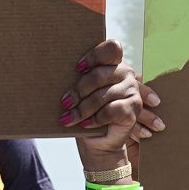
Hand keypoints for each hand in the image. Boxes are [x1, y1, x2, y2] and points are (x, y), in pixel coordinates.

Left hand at [64, 40, 159, 162]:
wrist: (98, 141)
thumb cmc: (85, 112)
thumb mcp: (80, 93)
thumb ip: (78, 80)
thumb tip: (54, 74)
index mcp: (113, 63)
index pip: (111, 48)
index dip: (94, 56)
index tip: (78, 68)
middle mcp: (125, 72)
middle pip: (100, 74)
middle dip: (79, 90)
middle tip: (65, 103)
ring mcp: (132, 90)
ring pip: (103, 95)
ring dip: (82, 109)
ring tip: (68, 118)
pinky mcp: (134, 108)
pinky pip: (111, 110)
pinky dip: (95, 119)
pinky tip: (85, 124)